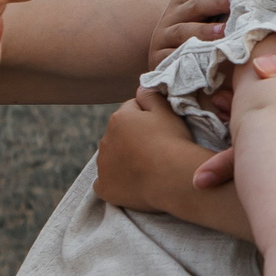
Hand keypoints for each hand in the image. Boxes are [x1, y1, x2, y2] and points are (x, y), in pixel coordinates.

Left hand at [96, 90, 200, 207]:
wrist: (173, 176)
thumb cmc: (173, 141)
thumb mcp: (166, 110)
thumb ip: (150, 95)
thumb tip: (139, 88)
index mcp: (118, 118)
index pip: (130, 112)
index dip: (147, 119)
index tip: (160, 131)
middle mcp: (105, 140)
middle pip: (118, 136)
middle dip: (131, 140)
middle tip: (154, 151)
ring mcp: (102, 165)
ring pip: (111, 158)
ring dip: (122, 160)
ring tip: (146, 168)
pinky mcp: (104, 187)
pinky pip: (104, 183)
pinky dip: (114, 183)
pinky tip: (130, 184)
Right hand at [148, 0, 233, 64]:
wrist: (172, 64)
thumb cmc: (197, 37)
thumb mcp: (206, 17)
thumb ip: (223, 3)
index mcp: (184, 0)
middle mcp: (171, 15)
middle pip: (195, 5)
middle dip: (217, 2)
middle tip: (236, 3)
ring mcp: (163, 37)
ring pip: (182, 31)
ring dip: (204, 30)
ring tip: (224, 31)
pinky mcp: (159, 59)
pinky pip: (173, 55)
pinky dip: (188, 54)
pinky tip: (205, 56)